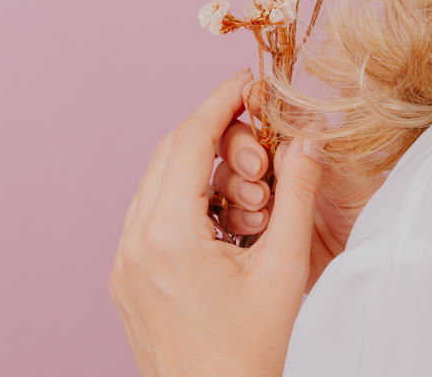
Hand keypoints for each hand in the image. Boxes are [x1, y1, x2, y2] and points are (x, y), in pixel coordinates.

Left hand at [109, 68, 325, 376]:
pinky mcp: (128, 283)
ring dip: (206, 172)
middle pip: (169, 153)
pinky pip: (154, 216)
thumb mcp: (284, 270)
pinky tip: (230, 224)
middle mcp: (134, 245)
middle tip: (264, 157)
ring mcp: (125, 266)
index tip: (250, 81)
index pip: (188, 137)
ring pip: (160, 183)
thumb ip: (297, 195)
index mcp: (167, 236)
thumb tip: (306, 140)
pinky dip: (190, 201)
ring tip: (254, 201)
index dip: (222, 101)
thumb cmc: (252, 356)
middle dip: (219, 138)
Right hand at [212, 85, 386, 291]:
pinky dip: (235, 216)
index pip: (268, 114)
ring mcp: (263, 200)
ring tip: (261, 200)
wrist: (366, 265)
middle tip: (257, 166)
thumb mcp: (347, 174)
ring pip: (228, 180)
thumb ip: (314, 145)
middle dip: (239, 148)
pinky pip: (229, 217)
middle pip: (237, 143)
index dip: (255, 103)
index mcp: (299, 143)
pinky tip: (256, 224)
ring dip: (236, 184)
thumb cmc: (368, 214)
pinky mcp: (256, 232)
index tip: (250, 97)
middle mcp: (277, 167)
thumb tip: (285, 108)